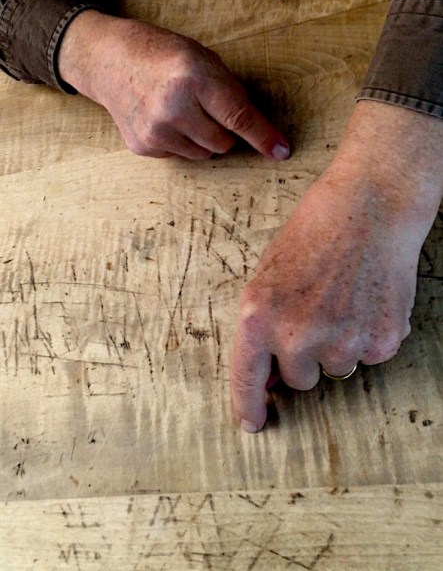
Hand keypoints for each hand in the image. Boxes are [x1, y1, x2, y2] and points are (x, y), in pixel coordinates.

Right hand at [58, 11, 289, 160]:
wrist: (109, 61)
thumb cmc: (162, 54)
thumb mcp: (201, 59)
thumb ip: (229, 93)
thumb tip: (259, 133)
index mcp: (192, 77)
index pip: (238, 117)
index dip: (263, 137)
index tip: (281, 152)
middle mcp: (173, 107)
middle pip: (224, 143)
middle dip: (226, 131)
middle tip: (208, 110)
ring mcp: (155, 131)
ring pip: (204, 154)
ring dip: (203, 138)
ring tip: (183, 112)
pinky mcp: (143, 146)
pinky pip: (181, 156)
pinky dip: (180, 142)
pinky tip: (164, 119)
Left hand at [231, 102, 442, 431]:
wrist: (370, 205)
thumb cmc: (315, 230)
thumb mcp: (269, 274)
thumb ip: (264, 324)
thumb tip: (272, 371)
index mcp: (258, 315)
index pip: (246, 377)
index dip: (248, 405)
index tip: (253, 423)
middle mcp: (296, 335)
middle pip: (298, 379)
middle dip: (305, 355)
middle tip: (317, 312)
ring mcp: (341, 341)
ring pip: (335, 370)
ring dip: (338, 345)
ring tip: (344, 299)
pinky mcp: (380, 341)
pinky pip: (368, 356)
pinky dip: (368, 336)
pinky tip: (367, 300)